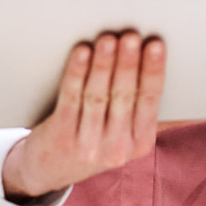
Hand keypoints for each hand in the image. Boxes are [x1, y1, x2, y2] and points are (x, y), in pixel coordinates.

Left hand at [0, 33, 163, 198]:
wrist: (49, 169)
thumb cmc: (95, 139)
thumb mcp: (124, 135)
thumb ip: (140, 107)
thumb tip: (156, 59)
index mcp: (140, 144)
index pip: (151, 101)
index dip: (154, 71)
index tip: (156, 45)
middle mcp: (117, 149)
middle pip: (125, 96)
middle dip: (128, 63)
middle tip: (131, 36)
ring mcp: (87, 145)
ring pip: (97, 96)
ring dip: (104, 64)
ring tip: (108, 39)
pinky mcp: (60, 136)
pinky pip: (71, 97)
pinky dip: (77, 72)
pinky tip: (82, 53)